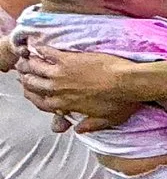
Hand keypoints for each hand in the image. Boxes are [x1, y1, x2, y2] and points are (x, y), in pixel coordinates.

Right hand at [15, 44, 150, 128]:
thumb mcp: (107, 120)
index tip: (33, 92)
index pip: (41, 103)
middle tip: (27, 74)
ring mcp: (61, 73)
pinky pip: (47, 53)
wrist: (128, 82)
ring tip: (29, 60)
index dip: (34, 97)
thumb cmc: (121, 102)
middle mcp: (58, 90)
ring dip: (30, 64)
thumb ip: (90, 125)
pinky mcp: (68, 59)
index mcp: (65, 105)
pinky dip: (41, 50)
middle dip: (28, 79)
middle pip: (33, 85)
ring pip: (35, 68)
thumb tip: (79, 130)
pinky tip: (38, 47)